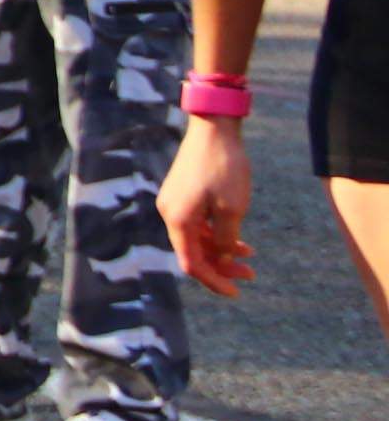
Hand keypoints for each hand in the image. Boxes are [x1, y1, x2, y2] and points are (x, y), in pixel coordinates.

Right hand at [162, 114, 254, 294]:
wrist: (213, 128)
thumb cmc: (224, 168)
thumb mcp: (233, 209)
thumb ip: (225, 239)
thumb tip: (220, 256)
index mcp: (178, 220)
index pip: (192, 263)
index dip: (214, 281)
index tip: (236, 292)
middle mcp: (170, 213)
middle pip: (194, 251)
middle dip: (221, 266)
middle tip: (250, 274)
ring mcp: (175, 201)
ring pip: (197, 237)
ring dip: (221, 249)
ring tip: (249, 255)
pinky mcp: (182, 192)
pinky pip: (198, 222)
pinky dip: (216, 233)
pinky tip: (238, 236)